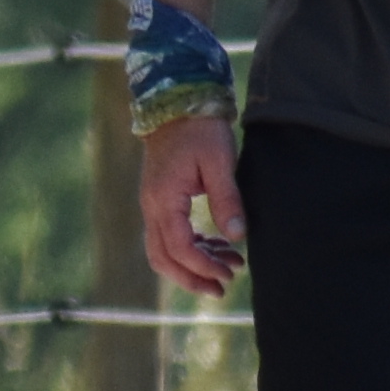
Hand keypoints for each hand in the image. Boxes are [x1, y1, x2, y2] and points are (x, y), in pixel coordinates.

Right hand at [135, 108, 247, 294]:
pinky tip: (218, 246)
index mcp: (163, 199)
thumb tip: (238, 237)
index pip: (179, 248)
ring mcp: (153, 204)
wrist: (178, 102)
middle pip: (162, 258)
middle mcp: (151, 206)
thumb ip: (227, 200)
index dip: (203, 266)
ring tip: (229, 267)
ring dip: (192, 265)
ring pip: (163, 251)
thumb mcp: (220, 162)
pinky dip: (191, 248)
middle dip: (191, 278)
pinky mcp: (161, 200)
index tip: (230, 272)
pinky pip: (169, 236)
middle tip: (222, 288)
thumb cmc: (200, 129)